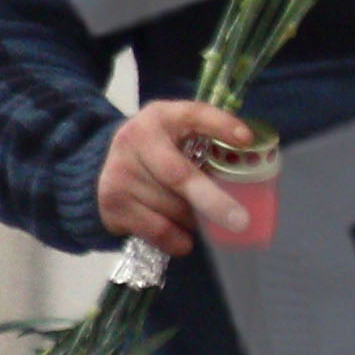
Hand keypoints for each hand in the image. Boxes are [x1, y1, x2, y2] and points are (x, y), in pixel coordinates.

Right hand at [97, 99, 262, 254]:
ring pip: (172, 208)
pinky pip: (158, 229)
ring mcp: (119, 172)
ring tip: (191, 214)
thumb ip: (208, 144)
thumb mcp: (180, 135)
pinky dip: (177, 239)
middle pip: (179, 176)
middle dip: (212, 200)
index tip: (246, 139)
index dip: (220, 125)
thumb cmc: (161, 152)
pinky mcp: (111, 202)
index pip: (193, 115)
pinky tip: (180, 236)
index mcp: (160, 117)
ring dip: (192, 219)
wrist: (107, 166)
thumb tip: (248, 173)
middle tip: (240, 221)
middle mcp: (134, 139)